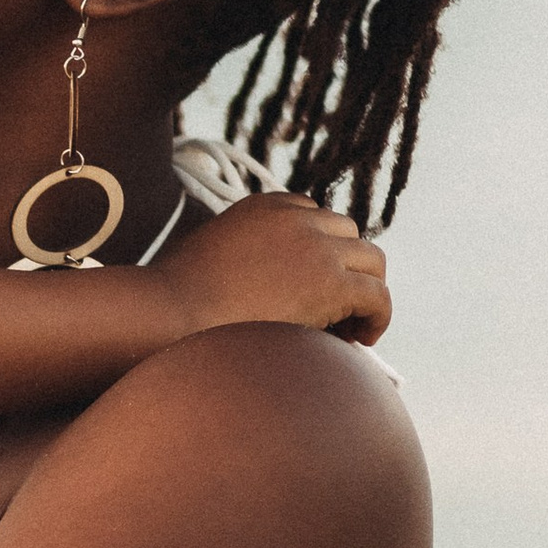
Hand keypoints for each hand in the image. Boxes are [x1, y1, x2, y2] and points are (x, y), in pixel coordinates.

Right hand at [150, 191, 390, 343]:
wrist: (169, 312)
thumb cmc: (172, 299)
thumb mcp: (203, 256)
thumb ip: (235, 257)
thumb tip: (244, 289)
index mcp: (263, 206)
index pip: (315, 218)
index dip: (321, 255)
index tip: (314, 287)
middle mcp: (296, 218)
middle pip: (350, 235)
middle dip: (348, 270)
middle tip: (337, 311)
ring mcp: (316, 247)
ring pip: (372, 261)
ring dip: (366, 292)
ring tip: (352, 328)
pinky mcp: (330, 282)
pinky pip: (377, 296)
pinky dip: (378, 317)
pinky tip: (363, 340)